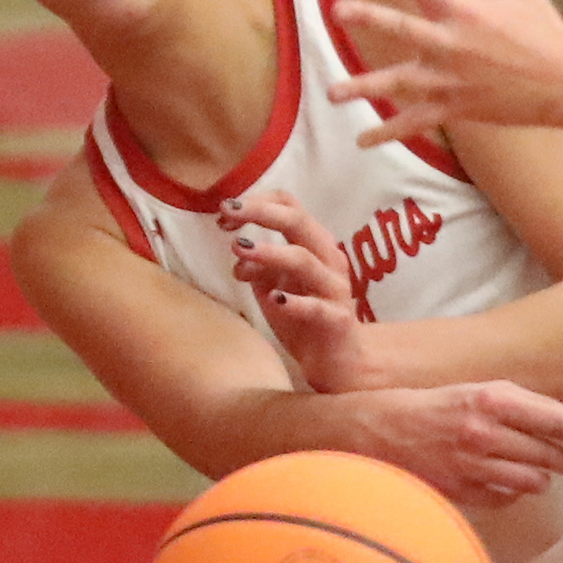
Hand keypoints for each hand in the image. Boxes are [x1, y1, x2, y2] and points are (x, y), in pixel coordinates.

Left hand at [225, 188, 368, 389]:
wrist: (337, 360)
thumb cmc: (303, 317)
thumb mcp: (273, 284)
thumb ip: (257, 265)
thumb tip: (238, 250)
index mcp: (315, 244)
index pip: (290, 206)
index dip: (256, 202)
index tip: (225, 212)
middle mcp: (329, 259)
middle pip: (298, 222)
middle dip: (259, 213)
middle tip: (227, 211)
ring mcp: (335, 289)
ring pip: (304, 260)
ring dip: (269, 252)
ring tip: (239, 249)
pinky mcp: (337, 320)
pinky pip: (316, 307)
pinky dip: (294, 302)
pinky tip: (274, 299)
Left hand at [331, 0, 562, 143]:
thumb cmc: (546, 33)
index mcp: (464, 11)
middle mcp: (453, 44)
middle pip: (402, 29)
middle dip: (369, 18)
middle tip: (339, 11)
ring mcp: (452, 80)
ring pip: (400, 84)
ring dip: (364, 88)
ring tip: (332, 93)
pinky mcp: (458, 108)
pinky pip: (417, 122)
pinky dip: (389, 133)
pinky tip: (362, 141)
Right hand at [346, 381, 562, 507]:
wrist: (368, 430)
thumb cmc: (424, 405)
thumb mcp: (470, 389)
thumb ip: (516, 402)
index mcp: (488, 397)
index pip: (553, 418)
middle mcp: (483, 431)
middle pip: (547, 452)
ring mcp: (471, 464)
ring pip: (531, 480)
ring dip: (543, 478)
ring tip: (543, 474)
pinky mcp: (459, 490)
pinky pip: (504, 498)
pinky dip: (513, 494)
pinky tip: (511, 486)